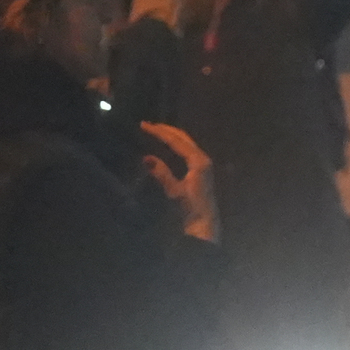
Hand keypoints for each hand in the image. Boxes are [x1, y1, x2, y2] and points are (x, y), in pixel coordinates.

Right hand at [139, 122, 219, 242]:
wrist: (204, 224)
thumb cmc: (190, 208)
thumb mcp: (174, 191)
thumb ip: (162, 173)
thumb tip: (146, 157)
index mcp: (198, 161)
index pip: (176, 141)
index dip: (160, 132)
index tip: (144, 125)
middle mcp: (203, 158)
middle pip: (183, 138)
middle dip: (166, 130)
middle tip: (148, 125)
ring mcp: (204, 163)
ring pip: (186, 143)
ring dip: (171, 136)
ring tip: (156, 130)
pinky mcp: (202, 170)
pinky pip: (188, 150)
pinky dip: (177, 144)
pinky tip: (168, 145)